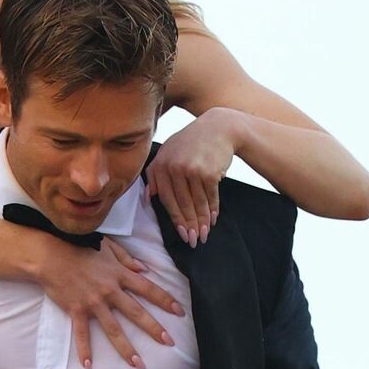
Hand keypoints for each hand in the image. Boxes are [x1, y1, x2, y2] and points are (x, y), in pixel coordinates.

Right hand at [36, 236, 185, 368]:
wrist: (51, 254)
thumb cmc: (79, 246)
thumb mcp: (108, 246)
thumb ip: (127, 259)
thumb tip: (145, 269)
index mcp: (119, 274)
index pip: (148, 289)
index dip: (165, 300)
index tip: (179, 312)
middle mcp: (110, 291)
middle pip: (136, 313)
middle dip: (154, 329)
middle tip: (169, 343)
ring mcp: (93, 303)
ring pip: (114, 329)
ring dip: (127, 349)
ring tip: (138, 365)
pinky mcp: (76, 310)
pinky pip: (82, 334)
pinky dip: (84, 351)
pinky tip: (88, 367)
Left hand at [145, 109, 238, 244]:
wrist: (218, 127)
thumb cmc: (192, 143)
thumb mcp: (169, 151)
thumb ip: (156, 173)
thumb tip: (149, 197)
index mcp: (161, 164)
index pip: (166, 199)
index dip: (175, 219)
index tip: (182, 234)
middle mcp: (174, 167)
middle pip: (182, 204)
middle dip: (189, 225)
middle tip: (194, 240)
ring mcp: (192, 169)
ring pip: (197, 203)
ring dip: (202, 221)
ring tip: (205, 234)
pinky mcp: (209, 172)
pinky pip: (210, 197)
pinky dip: (213, 209)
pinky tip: (214, 219)